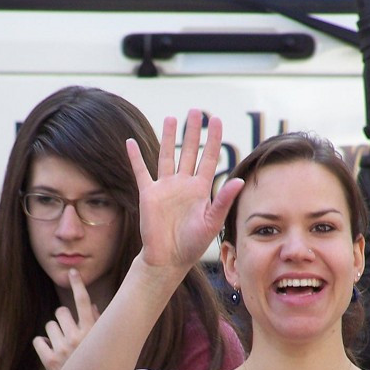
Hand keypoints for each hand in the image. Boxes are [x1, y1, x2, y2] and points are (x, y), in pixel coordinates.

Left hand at [32, 269, 98, 369]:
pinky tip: (52, 354)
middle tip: (69, 332)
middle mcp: (78, 338)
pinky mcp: (49, 360)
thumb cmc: (98, 368)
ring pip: (49, 326)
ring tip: (63, 346)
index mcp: (93, 332)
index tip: (72, 272)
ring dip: (54, 333)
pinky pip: (38, 341)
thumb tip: (92, 306)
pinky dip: (43, 346)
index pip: (84, 301)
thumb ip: (99, 325)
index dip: (78, 284)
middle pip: (61, 311)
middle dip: (63, 319)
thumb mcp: (104, 346)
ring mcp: (63, 349)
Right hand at [127, 111, 242, 271]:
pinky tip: (130, 142)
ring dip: (168, 137)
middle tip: (196, 111)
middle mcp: (184, 184)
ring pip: (167, 156)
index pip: (209, 158)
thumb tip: (239, 180)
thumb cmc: (192, 244)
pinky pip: (141, 171)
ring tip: (171, 118)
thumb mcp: (212, 221)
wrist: (168, 258)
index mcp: (201, 189)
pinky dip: (135, 157)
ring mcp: (165, 187)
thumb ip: (223, 200)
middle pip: (189, 151)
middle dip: (193, 132)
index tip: (216, 120)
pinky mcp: (148, 194)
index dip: (213, 139)